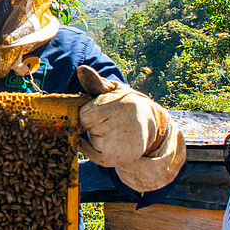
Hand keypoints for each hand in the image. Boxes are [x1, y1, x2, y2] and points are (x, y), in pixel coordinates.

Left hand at [77, 65, 184, 191]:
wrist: (148, 128)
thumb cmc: (124, 107)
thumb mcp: (114, 91)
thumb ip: (96, 82)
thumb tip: (81, 69)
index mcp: (125, 107)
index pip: (86, 113)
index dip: (89, 111)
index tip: (102, 111)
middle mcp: (125, 127)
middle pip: (87, 125)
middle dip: (91, 122)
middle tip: (108, 121)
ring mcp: (120, 146)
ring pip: (88, 138)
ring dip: (92, 135)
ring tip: (110, 131)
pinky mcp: (113, 160)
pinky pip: (87, 151)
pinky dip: (89, 146)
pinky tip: (104, 141)